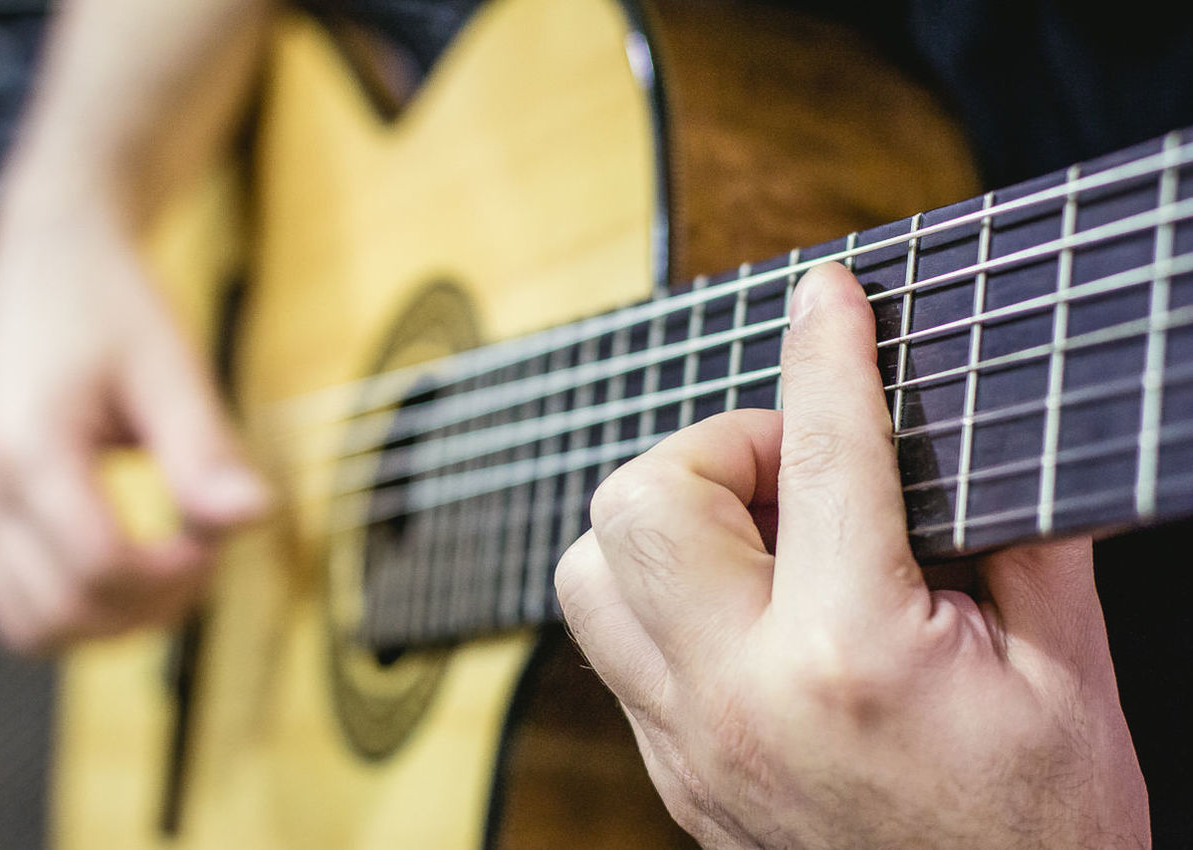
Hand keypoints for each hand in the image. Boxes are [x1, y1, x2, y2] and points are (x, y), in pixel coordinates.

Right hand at [0, 179, 267, 653]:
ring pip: (30, 626)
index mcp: (26, 448)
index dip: (175, 574)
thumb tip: (255, 518)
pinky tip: (134, 561)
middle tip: (203, 550)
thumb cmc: (109, 302)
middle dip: (150, 604)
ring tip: (171, 564)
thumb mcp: (171, 366)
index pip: (100, 567)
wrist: (48, 257)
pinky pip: (18, 600)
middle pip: (62, 613)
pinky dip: (79, 605)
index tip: (216, 534)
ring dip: (112, 620)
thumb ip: (205, 450)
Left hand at [555, 263, 1148, 847]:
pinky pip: (614, 644)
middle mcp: (741, 696)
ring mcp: (689, 742)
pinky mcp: (671, 771)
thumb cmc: (1042, 831)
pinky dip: (664, 594)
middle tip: (799, 470)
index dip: (828, 349)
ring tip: (762, 537)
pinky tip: (749, 606)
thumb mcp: (1067, 669)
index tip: (828, 295)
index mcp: (854, 657)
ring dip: (666, 522)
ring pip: (590, 571)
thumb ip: (1018, 532)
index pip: (825, 454)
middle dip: (717, 449)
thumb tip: (972, 429)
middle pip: (640, 501)